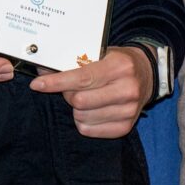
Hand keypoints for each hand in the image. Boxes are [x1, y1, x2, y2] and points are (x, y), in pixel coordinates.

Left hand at [29, 46, 150, 137]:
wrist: (147, 74)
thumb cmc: (119, 62)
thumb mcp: (102, 53)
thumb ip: (75, 62)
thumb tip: (43, 70)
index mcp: (119, 67)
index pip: (82, 78)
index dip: (56, 82)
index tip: (37, 84)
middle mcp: (127, 89)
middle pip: (79, 101)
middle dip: (67, 94)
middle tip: (70, 87)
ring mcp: (128, 110)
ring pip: (82, 117)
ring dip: (75, 109)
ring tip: (84, 97)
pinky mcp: (126, 127)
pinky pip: (89, 130)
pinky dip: (82, 121)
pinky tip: (90, 110)